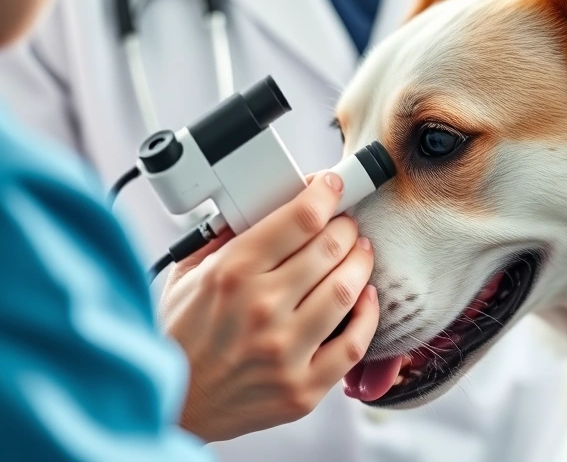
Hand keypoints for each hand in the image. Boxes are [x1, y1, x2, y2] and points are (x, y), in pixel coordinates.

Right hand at [158, 171, 379, 442]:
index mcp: (231, 274)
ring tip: (359, 253)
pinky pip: (354, 344)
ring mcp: (284, 351)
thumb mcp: (187, 275)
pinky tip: (364, 297)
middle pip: (330, 248)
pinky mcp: (302, 389)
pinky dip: (367, 315)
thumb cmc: (178, 338)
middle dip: (345, 227)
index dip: (325, 194)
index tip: (332, 186)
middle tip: (346, 224)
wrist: (172, 407)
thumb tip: (262, 202)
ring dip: (361, 263)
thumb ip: (223, 237)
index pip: (300, 219)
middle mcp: (261, 309)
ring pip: (347, 290)